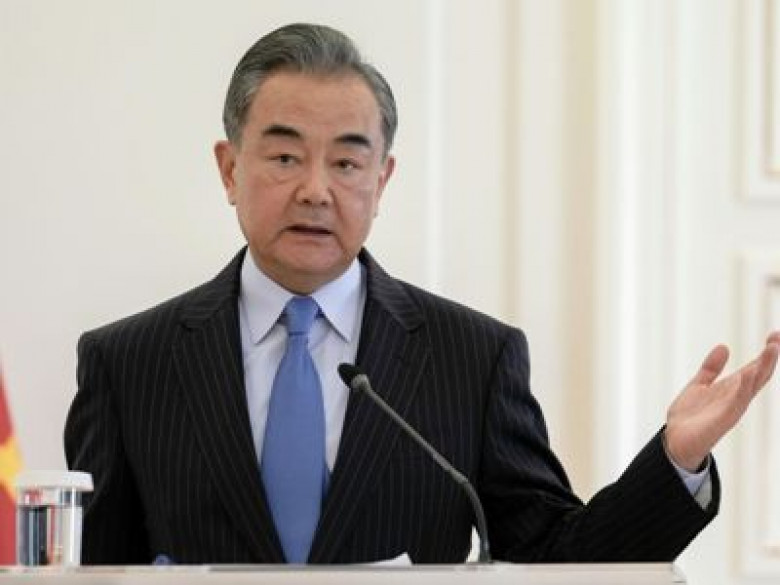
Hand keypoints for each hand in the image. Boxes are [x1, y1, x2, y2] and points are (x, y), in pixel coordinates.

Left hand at [665, 332, 779, 471]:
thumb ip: (711, 368)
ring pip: (752, 386)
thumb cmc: (690, 415)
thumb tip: (724, 346)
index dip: (766, 353)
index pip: (754, 369)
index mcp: (732, 389)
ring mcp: (732, 409)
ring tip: (771, 349)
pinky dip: (743, 389)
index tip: (776, 334)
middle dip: (769, 358)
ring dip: (762, 368)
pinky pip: (736, 403)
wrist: (675, 440)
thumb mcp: (700, 384)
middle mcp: (736, 398)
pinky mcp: (722, 420)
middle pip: (758, 375)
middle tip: (777, 338)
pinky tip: (749, 374)